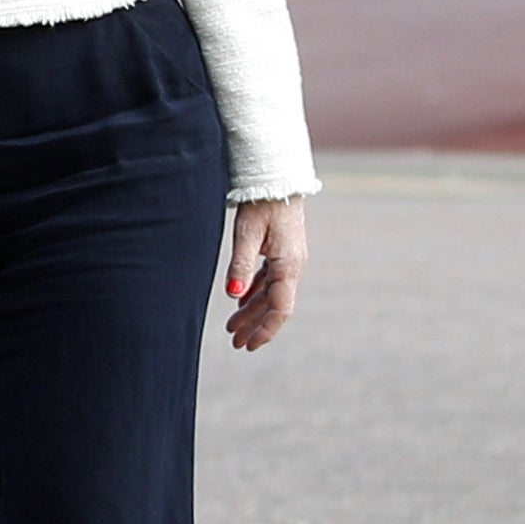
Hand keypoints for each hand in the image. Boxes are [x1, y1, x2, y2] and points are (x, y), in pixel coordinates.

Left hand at [225, 196, 306, 350]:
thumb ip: (240, 265)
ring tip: (232, 327)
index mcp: (289, 266)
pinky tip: (239, 300)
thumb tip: (233, 295)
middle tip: (235, 343)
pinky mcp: (281, 251)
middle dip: (255, 326)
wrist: (277, 177)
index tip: (248, 345)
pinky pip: (268, 279)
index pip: (280, 309)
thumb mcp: (247, 234)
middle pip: (274, 305)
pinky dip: (254, 292)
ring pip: (270, 293)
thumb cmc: (262, 203)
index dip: (265, 330)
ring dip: (252, 311)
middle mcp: (293, 266)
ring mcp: (288, 259)